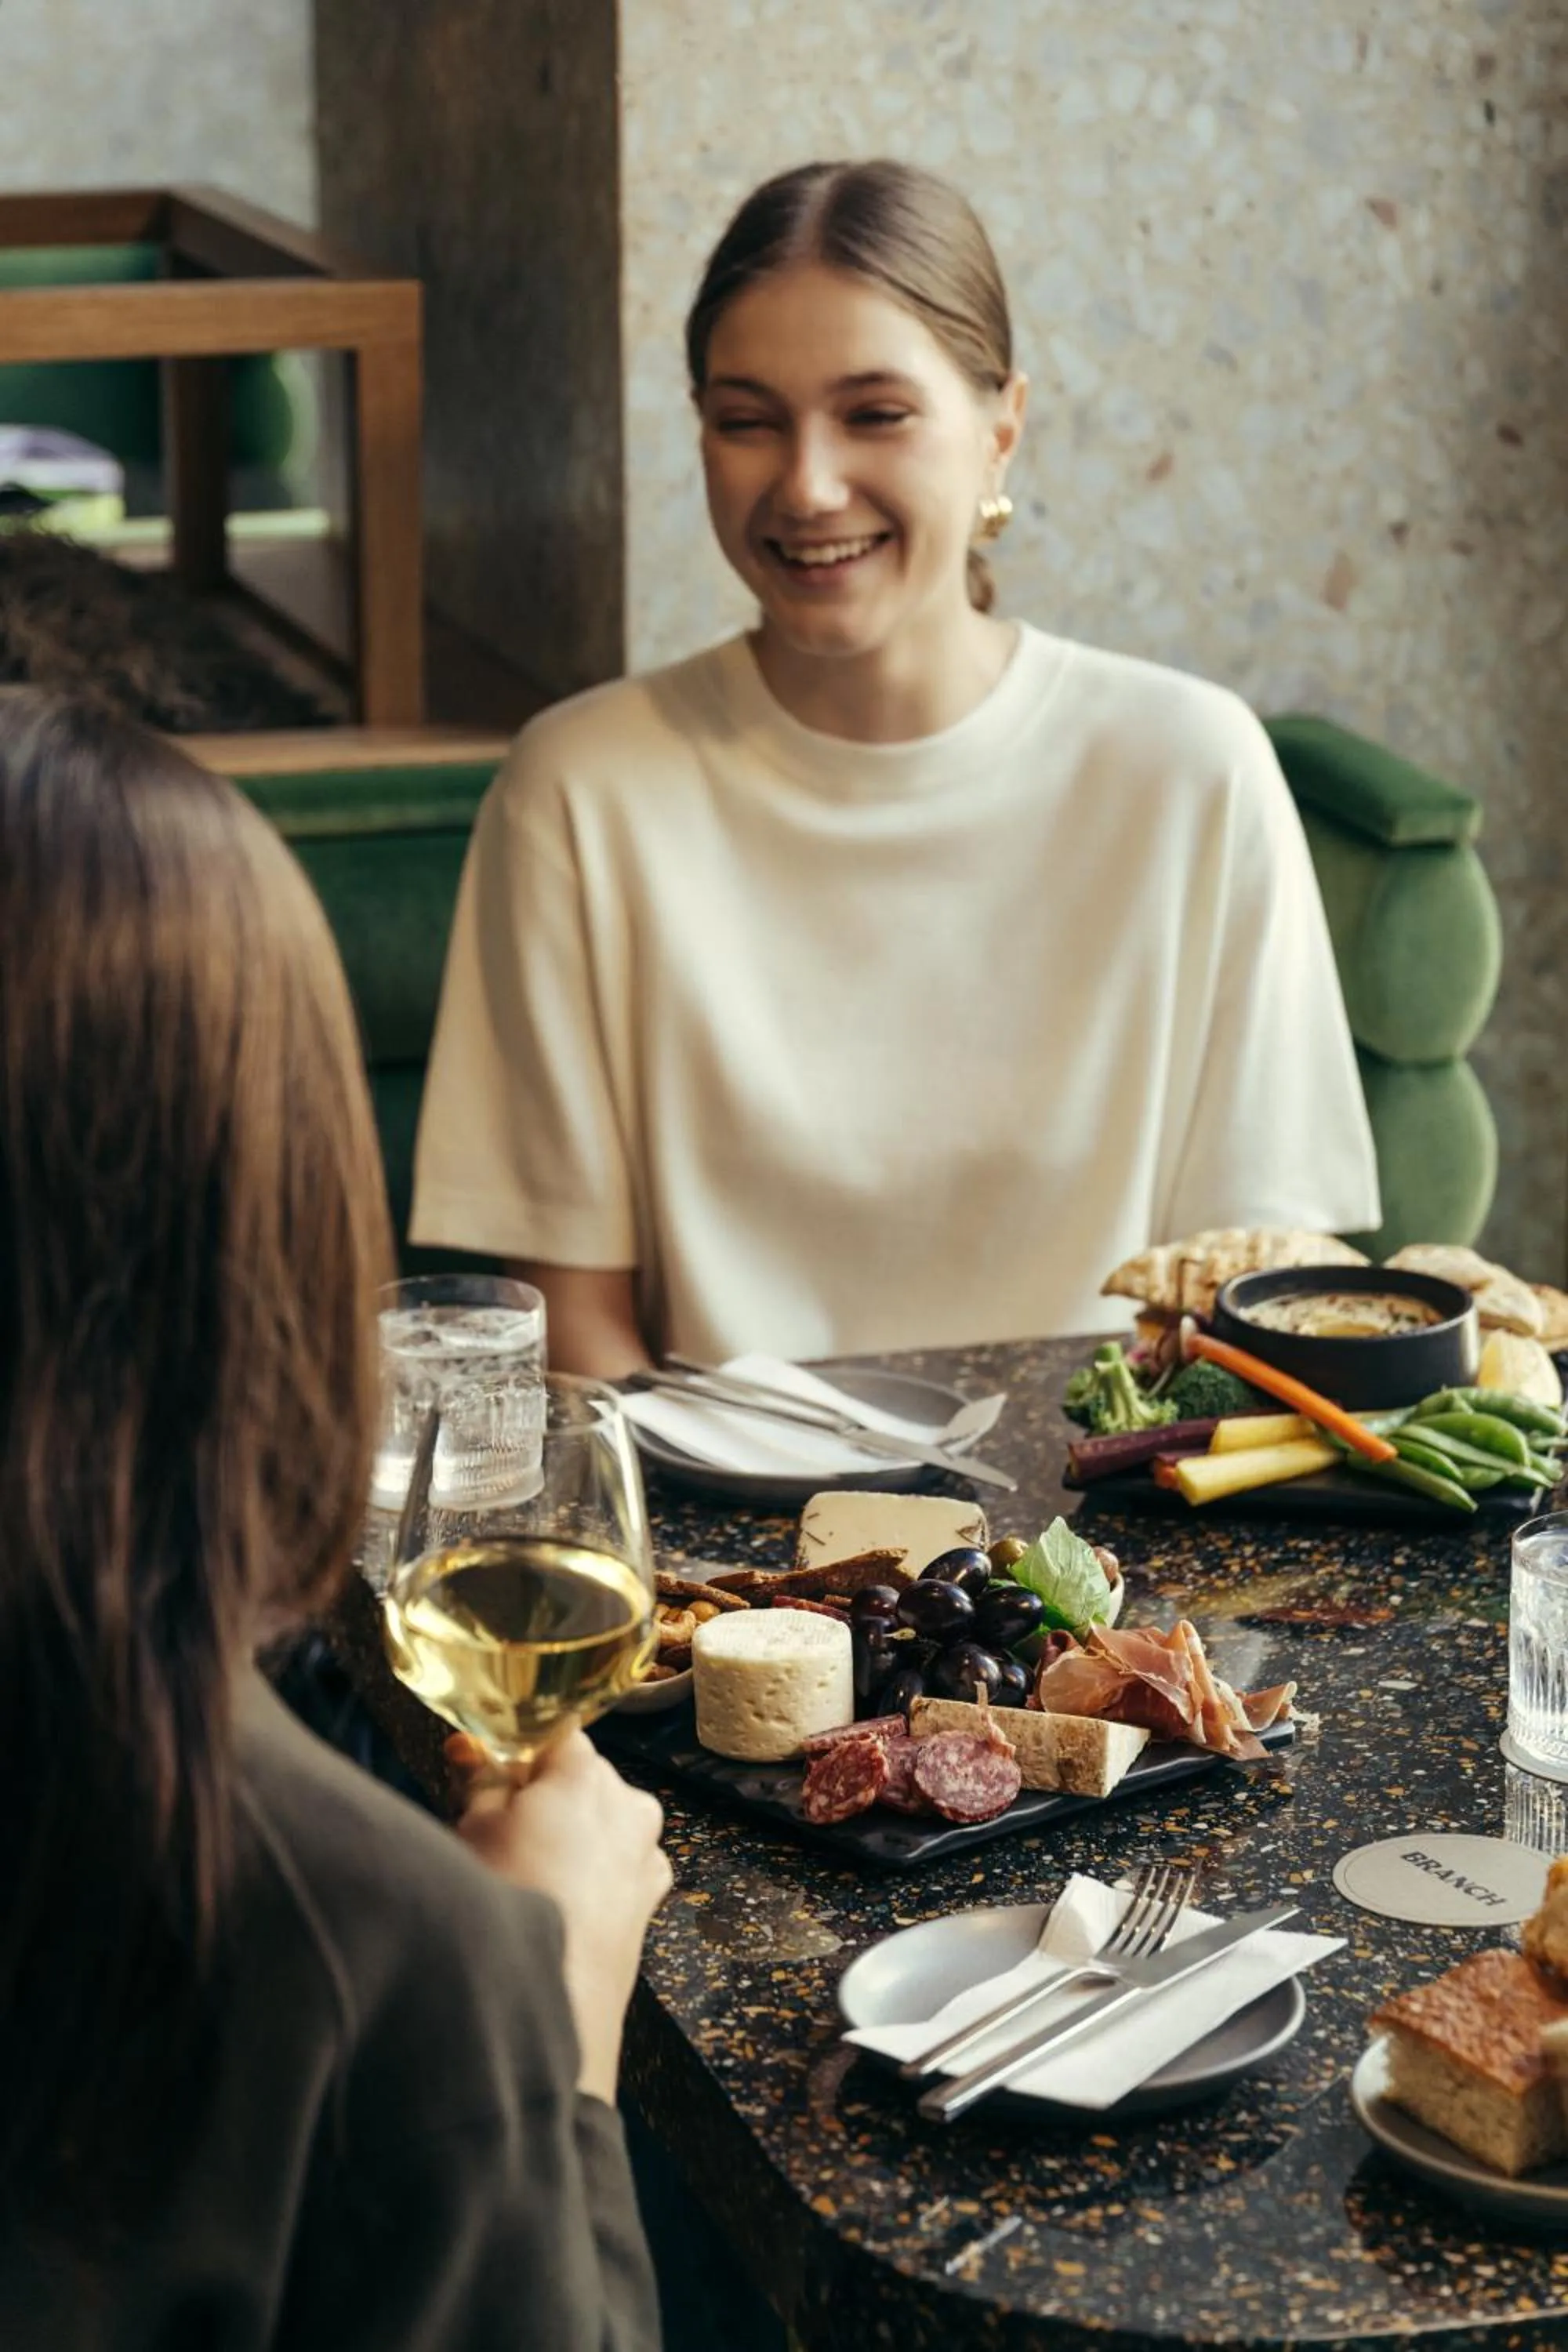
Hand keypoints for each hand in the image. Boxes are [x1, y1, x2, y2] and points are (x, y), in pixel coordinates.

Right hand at [452, 1730, 671, 2101]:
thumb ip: (478, 1780)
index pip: (554, 1734)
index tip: (488, 1772)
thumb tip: (470, 1746)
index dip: (519, 1752)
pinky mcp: (651, 1898)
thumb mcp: (471, 1831)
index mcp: (585, 1774)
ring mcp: (647, 1852)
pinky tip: (562, 1903)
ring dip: (571, 1835)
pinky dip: (594, 1872)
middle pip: (582, 1778)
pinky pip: (620, 1865)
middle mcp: (629, 1803)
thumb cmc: (505, 1906)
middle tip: (497, 1830)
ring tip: (527, 1875)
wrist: (554, 2007)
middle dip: (543, 1796)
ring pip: (603, 1822)